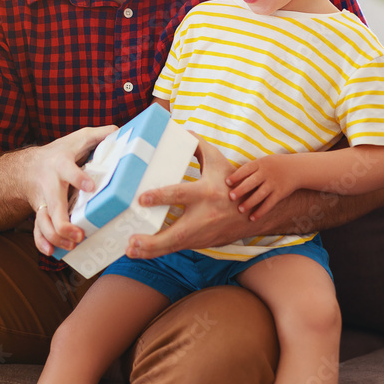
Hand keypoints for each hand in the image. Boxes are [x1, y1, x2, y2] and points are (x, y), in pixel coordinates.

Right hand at [29, 125, 117, 256]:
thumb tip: (124, 131)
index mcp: (60, 165)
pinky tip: (52, 252)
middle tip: (79, 234)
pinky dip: (42, 242)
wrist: (28, 167)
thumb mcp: (79, 138)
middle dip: (63, 223)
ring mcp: (43, 202)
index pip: (68, 170)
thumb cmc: (60, 153)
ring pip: (44, 222)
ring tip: (72, 245)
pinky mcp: (40, 213)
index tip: (90, 186)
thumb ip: (100, 135)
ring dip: (56, 237)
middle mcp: (50, 185)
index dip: (78, 178)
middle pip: (53, 206)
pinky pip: (38, 230)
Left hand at [127, 136, 248, 258]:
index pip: (181, 194)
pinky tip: (141, 253)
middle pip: (177, 233)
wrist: (253, 213)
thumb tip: (181, 131)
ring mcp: (202, 233)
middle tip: (132, 241)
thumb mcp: (218, 162)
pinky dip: (159, 252)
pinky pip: (177, 248)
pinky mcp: (200, 243)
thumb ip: (199, 146)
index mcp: (205, 193)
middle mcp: (204, 216)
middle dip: (154, 240)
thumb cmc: (231, 183)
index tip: (142, 199)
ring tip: (130, 251)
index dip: (161, 197)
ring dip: (152, 251)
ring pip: (175, 246)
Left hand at [226, 155, 296, 220]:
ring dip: (250, 203)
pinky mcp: (280, 193)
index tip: (227, 182)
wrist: (297, 168)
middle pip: (252, 182)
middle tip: (231, 197)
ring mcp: (274, 184)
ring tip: (240, 209)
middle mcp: (267, 174)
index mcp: (260, 164)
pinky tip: (252, 218)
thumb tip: (230, 179)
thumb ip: (250, 169)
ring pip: (260, 195)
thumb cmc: (273, 165)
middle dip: (241, 190)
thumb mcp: (263, 162)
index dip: (236, 176)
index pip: (246, 169)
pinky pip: (269, 204)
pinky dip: (261, 211)